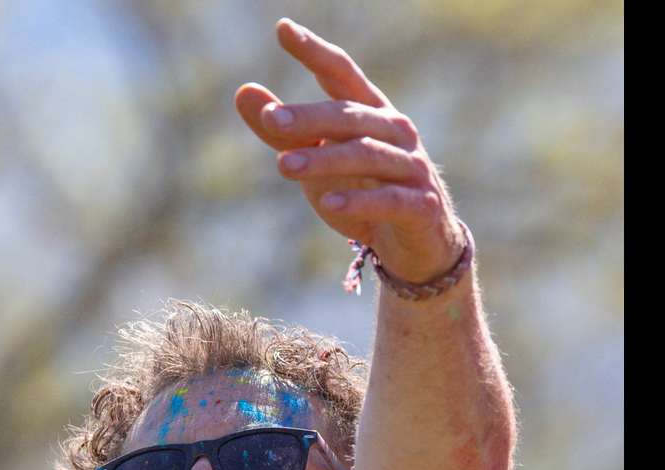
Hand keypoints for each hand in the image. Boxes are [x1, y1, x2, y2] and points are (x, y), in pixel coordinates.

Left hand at [235, 18, 465, 284]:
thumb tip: (243, 91)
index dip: (315, 53)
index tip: (284, 30)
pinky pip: (389, 200)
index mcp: (372, 113)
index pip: (341, 75)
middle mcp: (396, 132)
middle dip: (309, 118)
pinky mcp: (421, 206)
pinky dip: (359, 201)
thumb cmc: (364, 192)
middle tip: (270, 120)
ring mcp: (412, 168)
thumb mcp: (318, 160)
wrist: (417, 245)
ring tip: (283, 166)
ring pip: (367, 155)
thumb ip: (284, 131)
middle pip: (350, 117)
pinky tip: (328, 202)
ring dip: (325, 159)